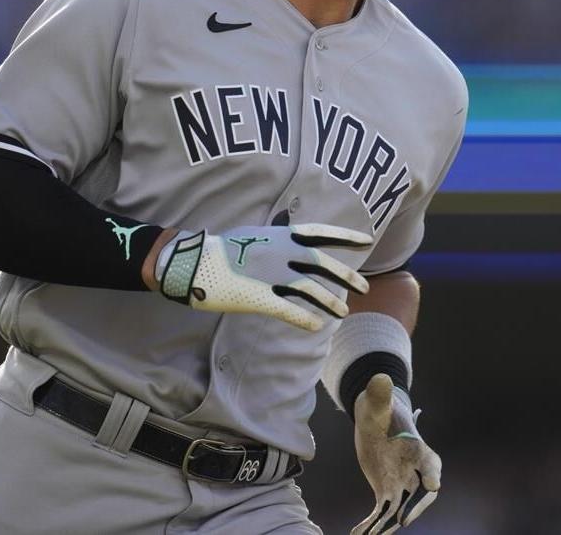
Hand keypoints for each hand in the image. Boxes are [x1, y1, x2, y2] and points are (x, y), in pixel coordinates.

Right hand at [157, 223, 370, 330]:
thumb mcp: (256, 234)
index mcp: (282, 235)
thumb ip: (279, 237)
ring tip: (344, 314)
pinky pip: (289, 310)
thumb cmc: (223, 248)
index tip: (368, 241)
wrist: (192, 261)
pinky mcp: (259, 297)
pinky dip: (305, 319)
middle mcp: (282, 252)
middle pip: (323, 264)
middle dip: (346, 276)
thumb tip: (292, 234)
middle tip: (364, 288)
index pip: (323, 233)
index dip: (346, 237)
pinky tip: (317, 327)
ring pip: (311, 290)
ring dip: (330, 303)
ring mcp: (271, 274)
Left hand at [351, 374, 440, 533]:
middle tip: (399, 520)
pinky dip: (372, 524)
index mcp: (418, 449)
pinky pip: (382, 512)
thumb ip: (379, 394)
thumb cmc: (380, 408)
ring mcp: (401, 483)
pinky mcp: (386, 491)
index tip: (432, 484)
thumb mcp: (377, 402)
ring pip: (399, 509)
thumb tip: (380, 378)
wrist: (374, 419)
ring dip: (387, 525)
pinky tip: (357, 533)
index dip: (432, 475)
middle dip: (413, 509)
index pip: (431, 465)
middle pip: (420, 495)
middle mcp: (414, 470)